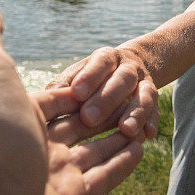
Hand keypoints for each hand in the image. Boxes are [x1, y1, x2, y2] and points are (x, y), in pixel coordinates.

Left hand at [0, 3, 143, 194]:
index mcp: (19, 117)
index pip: (58, 97)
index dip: (83, 84)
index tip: (106, 71)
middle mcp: (35, 147)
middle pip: (81, 123)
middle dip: (106, 108)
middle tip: (130, 96)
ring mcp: (55, 177)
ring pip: (97, 150)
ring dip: (121, 132)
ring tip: (140, 121)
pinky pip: (107, 177)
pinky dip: (125, 161)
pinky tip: (141, 145)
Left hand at [35, 47, 159, 141]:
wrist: (127, 71)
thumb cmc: (89, 80)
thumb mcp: (77, 76)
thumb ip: (61, 87)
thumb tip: (39, 99)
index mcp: (106, 58)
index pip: (99, 63)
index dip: (89, 77)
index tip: (76, 93)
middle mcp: (128, 68)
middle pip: (122, 79)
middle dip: (107, 98)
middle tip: (89, 119)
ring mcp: (144, 84)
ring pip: (145, 95)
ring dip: (136, 113)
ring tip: (126, 130)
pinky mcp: (153, 103)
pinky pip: (155, 113)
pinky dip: (151, 122)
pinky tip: (147, 135)